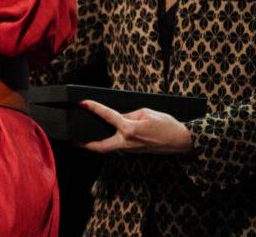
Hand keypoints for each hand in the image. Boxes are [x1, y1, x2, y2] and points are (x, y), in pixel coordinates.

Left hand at [78, 99, 193, 153]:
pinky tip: (104, 137)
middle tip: (72, 141)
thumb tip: (118, 116)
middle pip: (101, 146)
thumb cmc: (167, 125)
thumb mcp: (146, 112)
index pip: (107, 116)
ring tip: (83, 138)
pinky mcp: (135, 151)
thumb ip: (129, 114)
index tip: (83, 102)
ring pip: (109, 148)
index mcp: (129, 129)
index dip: (94, 107)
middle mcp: (127, 142)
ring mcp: (131, 149)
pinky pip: (118, 147)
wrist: (183, 141)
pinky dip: (108, 143)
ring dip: (96, 144)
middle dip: (85, 144)